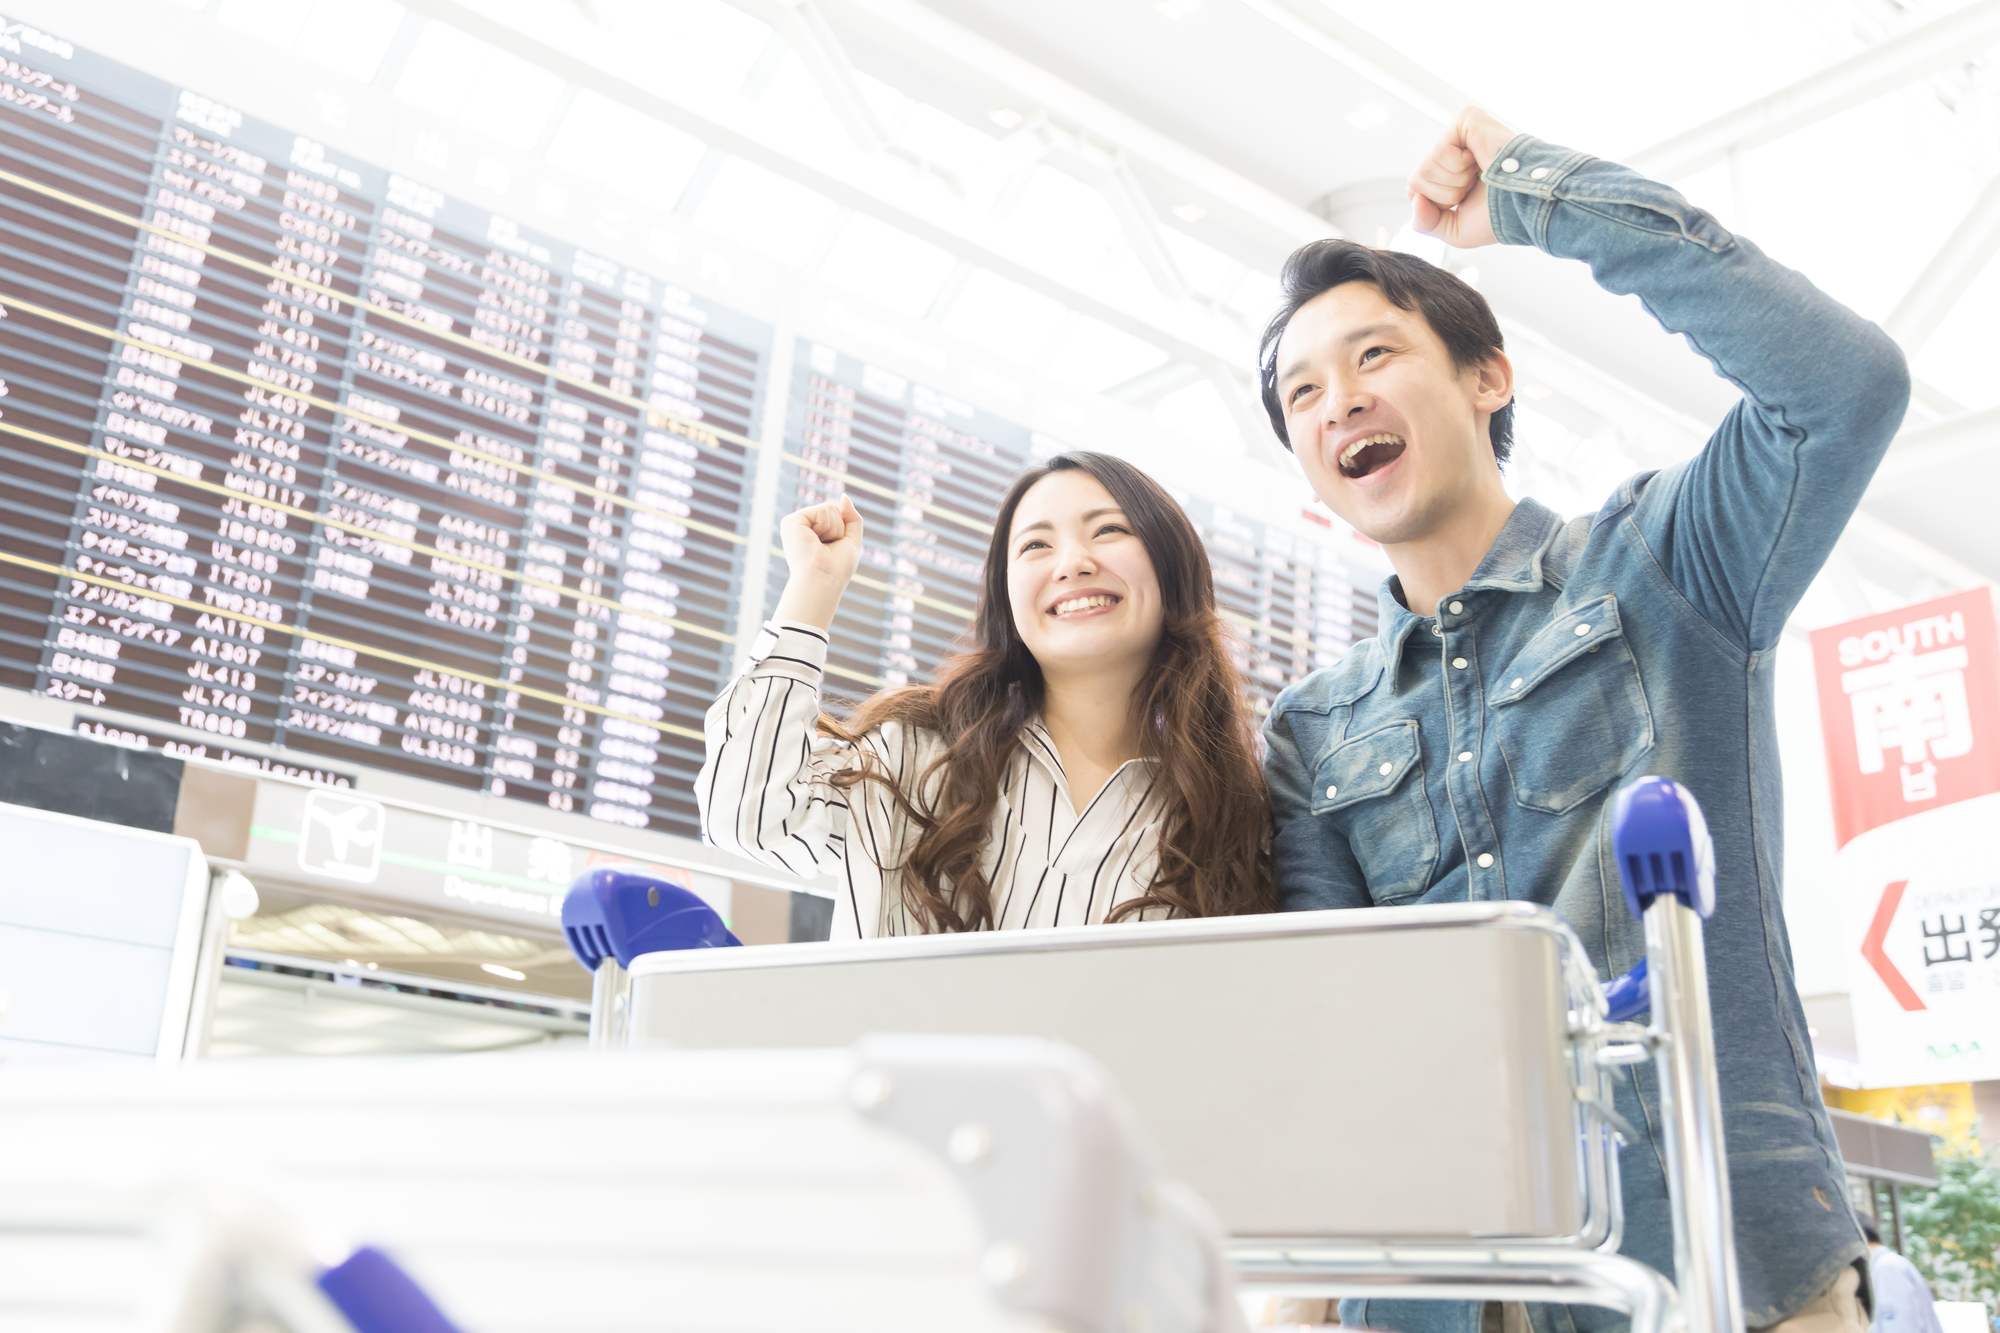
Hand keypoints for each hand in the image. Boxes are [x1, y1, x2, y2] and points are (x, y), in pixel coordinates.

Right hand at [773, 495, 863, 628]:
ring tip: (821, 546)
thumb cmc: (836, 568)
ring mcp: (795, 523)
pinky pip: (823, 509)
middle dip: (839, 529)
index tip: (831, 551)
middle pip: (834, 509)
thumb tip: (844, 496)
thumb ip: (851, 517)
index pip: (837, 515)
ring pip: (830, 507)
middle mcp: (802, 526)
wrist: (824, 580)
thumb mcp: (850, 540)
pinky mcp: (791, 521)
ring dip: (834, 529)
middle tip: (827, 548)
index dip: (842, 532)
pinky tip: (814, 540)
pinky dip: (826, 526)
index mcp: (812, 531)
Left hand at [1407, 106, 1515, 248]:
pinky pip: (1439, 151)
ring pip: (1425, 168)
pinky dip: (1459, 166)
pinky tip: (1481, 161)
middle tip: (1476, 187)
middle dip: (1445, 195)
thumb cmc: (1499, 215)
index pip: (1415, 189)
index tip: (1466, 201)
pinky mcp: (1466, 119)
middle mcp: (1452, 147)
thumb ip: (1425, 223)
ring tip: (1481, 174)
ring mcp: (1458, 131)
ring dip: (1454, 183)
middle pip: (1416, 179)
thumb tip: (1415, 199)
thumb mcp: (1454, 229)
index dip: (1437, 204)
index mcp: (1449, 170)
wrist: (1527, 206)